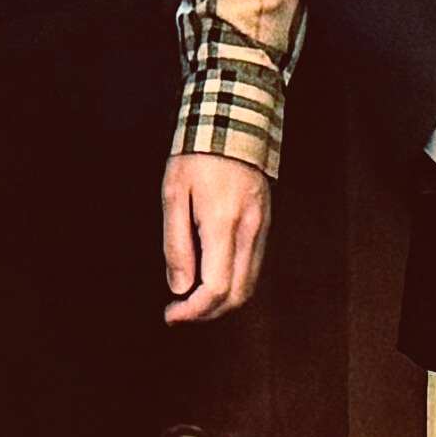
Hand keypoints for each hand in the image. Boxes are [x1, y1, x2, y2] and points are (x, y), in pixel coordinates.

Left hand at [163, 153, 271, 324]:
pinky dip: (233, 283)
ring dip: (221, 302)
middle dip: (207, 313)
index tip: (171, 314)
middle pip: (238, 295)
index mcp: (223, 223)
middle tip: (179, 312)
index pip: (216, 287)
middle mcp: (249, 231)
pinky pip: (252, 267)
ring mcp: (262, 228)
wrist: (234, 122)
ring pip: (249, 284)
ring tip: (191, 300)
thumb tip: (180, 287)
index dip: (193, 310)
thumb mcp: (173, 194)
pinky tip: (210, 278)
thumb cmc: (197, 154)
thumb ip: (175, 243)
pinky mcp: (265, 224)